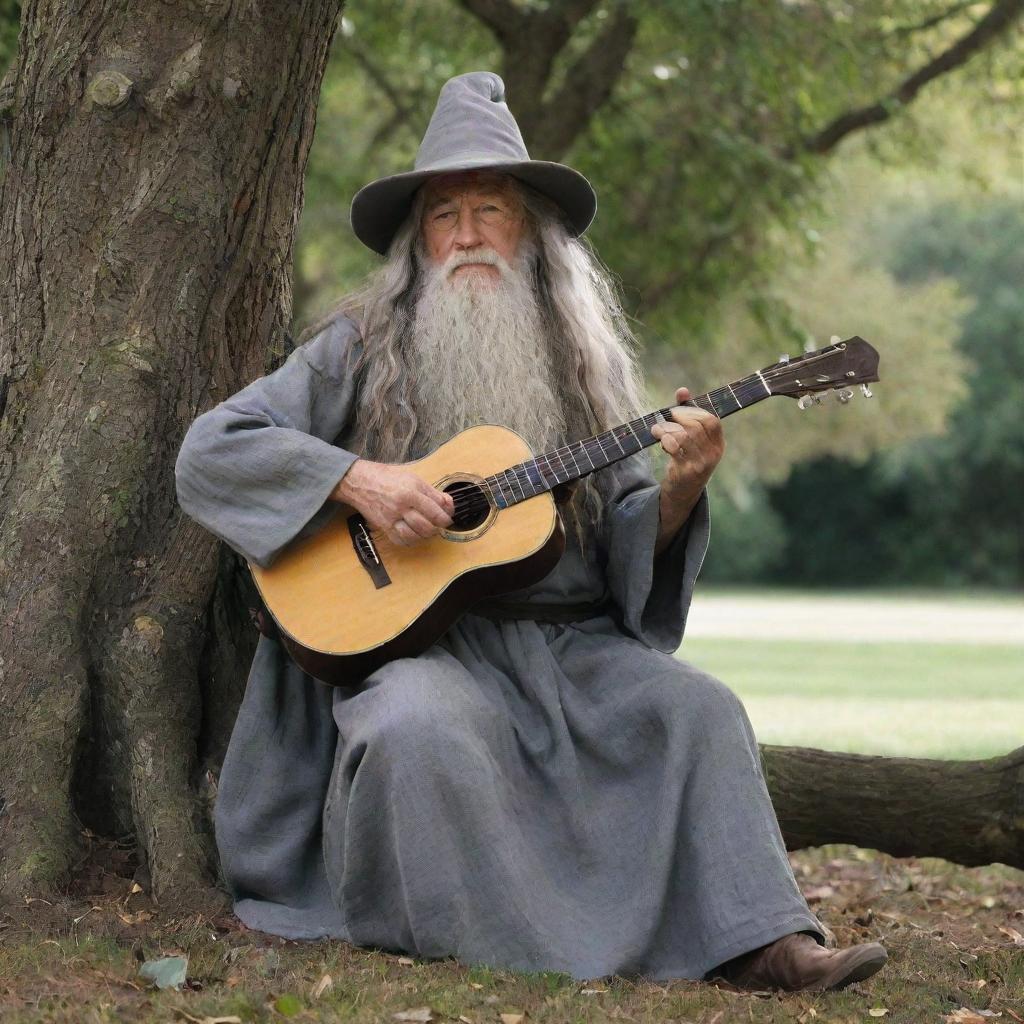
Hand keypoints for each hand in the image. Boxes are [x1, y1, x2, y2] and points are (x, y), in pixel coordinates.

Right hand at [330, 459, 453, 546]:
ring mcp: (391, 518)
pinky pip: (400, 541)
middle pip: (426, 526)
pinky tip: (414, 535)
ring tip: (427, 530)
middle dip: (436, 528)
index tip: (448, 519)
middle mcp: (401, 506)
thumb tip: (448, 505)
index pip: (435, 511)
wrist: (360, 482)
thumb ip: (432, 493)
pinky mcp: (384, 527)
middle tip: (438, 525)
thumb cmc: (388, 478)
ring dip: (425, 536)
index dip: (446, 518)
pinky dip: (411, 541)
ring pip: (414, 536)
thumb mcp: (413, 479)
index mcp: (410, 492)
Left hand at [650, 386, 724, 551]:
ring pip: (684, 435)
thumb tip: (682, 390)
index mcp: (718, 444)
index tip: (677, 411)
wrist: (682, 494)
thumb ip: (688, 415)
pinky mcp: (686, 472)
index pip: (711, 420)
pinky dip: (664, 440)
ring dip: (666, 429)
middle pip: (696, 426)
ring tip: (657, 430)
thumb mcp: (692, 440)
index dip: (693, 411)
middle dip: (677, 419)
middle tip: (664, 420)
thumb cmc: (686, 460)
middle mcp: (713, 455)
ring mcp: (701, 464)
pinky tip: (659, 441)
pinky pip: (675, 448)